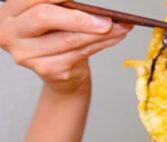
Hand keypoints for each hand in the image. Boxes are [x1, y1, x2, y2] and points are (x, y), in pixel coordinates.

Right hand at [0, 0, 132, 94]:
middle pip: (44, 17)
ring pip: (69, 39)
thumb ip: (65, 8)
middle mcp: (10, 32)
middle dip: (80, 17)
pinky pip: (79, 54)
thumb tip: (95, 8)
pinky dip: (102, 44)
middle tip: (107, 20)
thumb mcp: (56, 16)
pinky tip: (116, 37)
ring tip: (122, 26)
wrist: (60, 73)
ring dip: (101, 33)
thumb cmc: (56, 37)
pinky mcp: (45, 70)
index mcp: (10, 12)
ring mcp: (26, 54)